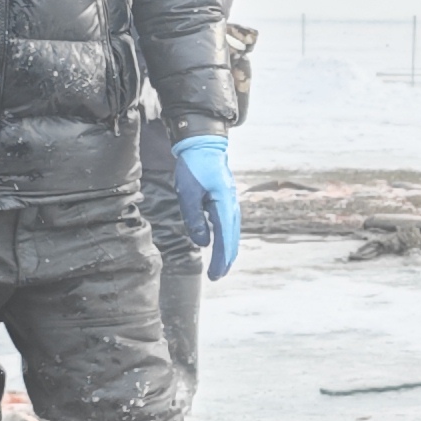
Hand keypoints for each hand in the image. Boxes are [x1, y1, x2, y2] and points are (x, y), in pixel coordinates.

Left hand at [172, 134, 240, 278]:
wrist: (204, 144)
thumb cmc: (194, 166)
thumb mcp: (188, 194)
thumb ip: (194, 219)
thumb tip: (202, 242)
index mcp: (224, 204)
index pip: (224, 238)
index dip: (221, 259)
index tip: (215, 275)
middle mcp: (232, 205)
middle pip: (232, 238)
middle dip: (226, 259)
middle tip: (218, 276)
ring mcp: (231, 201)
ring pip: (232, 231)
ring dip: (227, 249)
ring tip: (221, 265)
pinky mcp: (226, 198)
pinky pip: (229, 223)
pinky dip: (226, 237)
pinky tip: (221, 243)